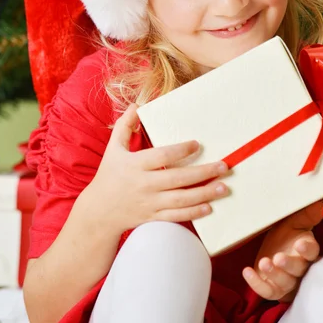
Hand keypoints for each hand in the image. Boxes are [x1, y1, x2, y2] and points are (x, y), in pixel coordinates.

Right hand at [85, 104, 229, 233]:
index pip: (161, 156)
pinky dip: (193, 213)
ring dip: (205, 193)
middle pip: (178, 178)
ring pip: (181, 199)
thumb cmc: (109, 175)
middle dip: (203, 172)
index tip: (197, 144)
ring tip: (224, 187)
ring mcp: (149, 203)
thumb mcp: (113, 148)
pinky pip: (176, 216)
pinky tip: (209, 207)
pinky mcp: (153, 217)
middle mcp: (144, 184)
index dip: (180, 150)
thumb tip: (137, 105)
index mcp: (135, 165)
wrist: (99, 212)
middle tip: (224, 166)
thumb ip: (124, 125)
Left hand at [242, 201, 322, 301]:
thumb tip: (320, 203)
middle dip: (289, 265)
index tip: (300, 244)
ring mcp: (287, 281)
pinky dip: (257, 284)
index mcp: (307, 250)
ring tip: (264, 262)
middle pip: (298, 270)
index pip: (312, 252)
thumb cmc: (285, 235)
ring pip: (284, 282)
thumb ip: (306, 215)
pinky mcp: (273, 289)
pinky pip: (267, 291)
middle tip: (278, 258)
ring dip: (274, 274)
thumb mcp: (293, 222)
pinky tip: (247, 271)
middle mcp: (300, 268)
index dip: (307, 249)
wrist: (271, 249)